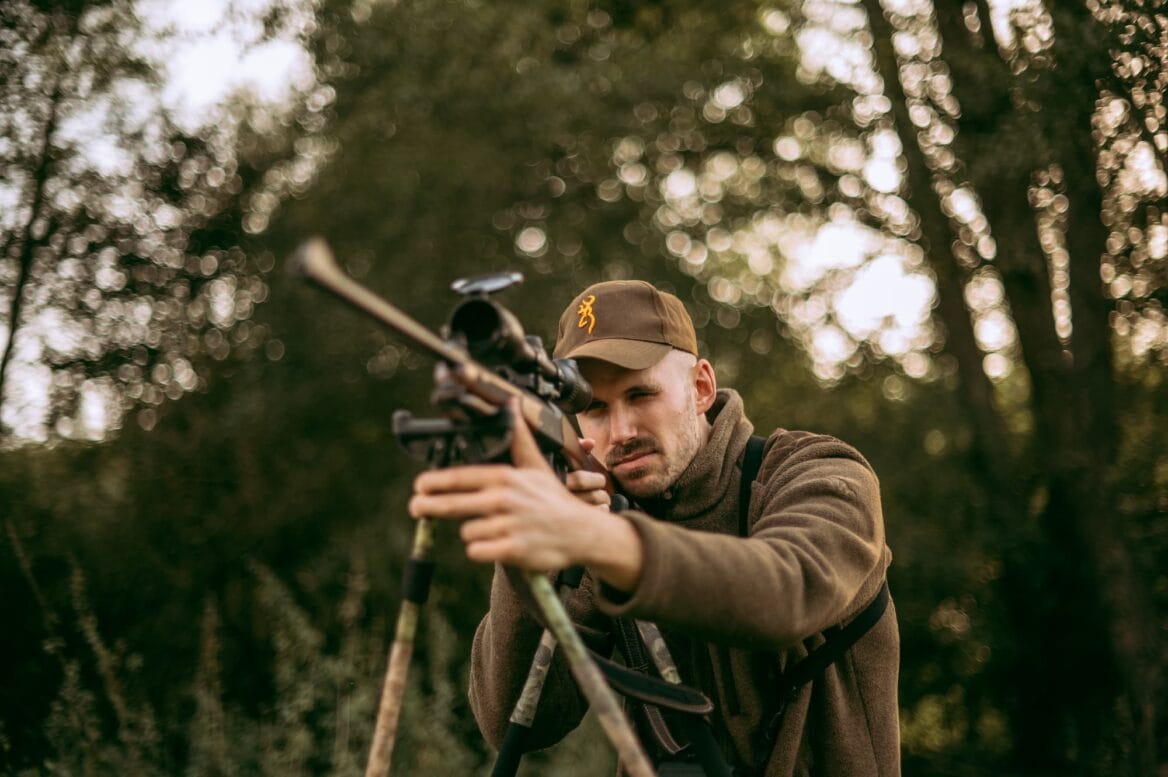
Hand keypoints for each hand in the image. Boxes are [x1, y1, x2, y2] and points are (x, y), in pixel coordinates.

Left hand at [409, 401, 640, 583]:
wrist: (581, 533)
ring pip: (467, 531)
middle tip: (415, 507)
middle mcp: (503, 499)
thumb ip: (519, 437)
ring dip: (475, 533)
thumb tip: (512, 403)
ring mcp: (506, 525)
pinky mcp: (511, 550)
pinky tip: (497, 544)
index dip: (434, 482)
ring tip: (495, 529)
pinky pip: (477, 551)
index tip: (419, 485)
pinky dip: (482, 550)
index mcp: (505, 477)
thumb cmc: (554, 500)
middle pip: (451, 504)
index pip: (460, 477)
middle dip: (428, 506)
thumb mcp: (536, 465)